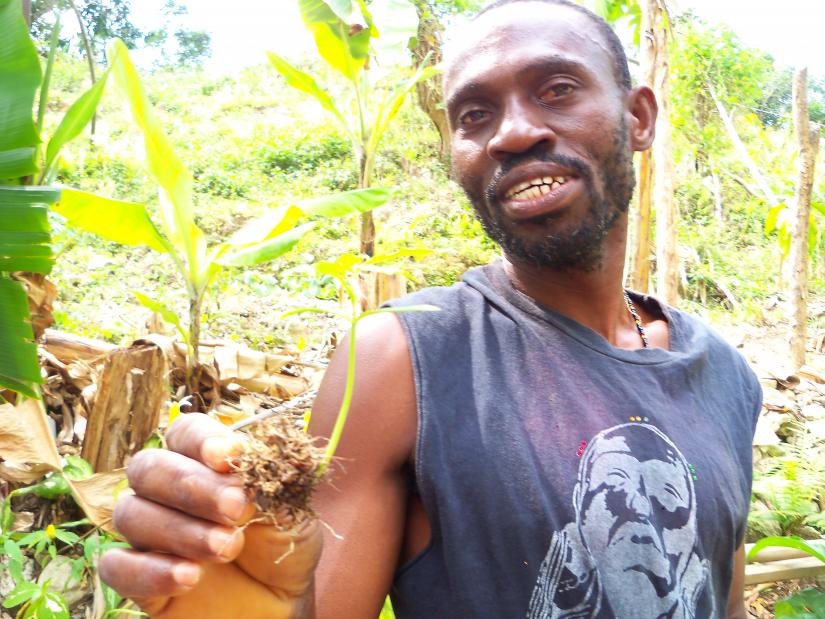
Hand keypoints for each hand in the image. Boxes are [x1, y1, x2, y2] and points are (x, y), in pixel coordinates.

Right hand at [99, 413, 322, 618]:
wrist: (281, 606)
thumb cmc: (283, 547)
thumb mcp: (290, 508)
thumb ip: (265, 479)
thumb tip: (237, 456)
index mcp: (205, 464)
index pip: (184, 432)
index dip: (199, 439)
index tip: (227, 456)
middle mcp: (169, 493)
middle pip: (148, 468)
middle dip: (190, 486)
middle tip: (235, 509)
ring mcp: (150, 534)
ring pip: (131, 513)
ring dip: (180, 530)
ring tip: (227, 549)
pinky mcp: (139, 579)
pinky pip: (116, 566)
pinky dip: (150, 570)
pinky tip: (190, 578)